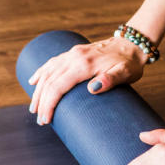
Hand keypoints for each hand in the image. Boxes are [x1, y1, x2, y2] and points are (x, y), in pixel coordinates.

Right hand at [28, 36, 146, 124]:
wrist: (131, 44)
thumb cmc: (129, 63)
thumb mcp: (125, 73)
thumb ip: (110, 80)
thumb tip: (93, 89)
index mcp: (83, 64)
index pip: (58, 86)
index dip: (49, 104)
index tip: (46, 119)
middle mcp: (74, 57)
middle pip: (49, 81)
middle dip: (41, 102)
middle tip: (40, 120)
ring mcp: (72, 54)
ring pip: (47, 72)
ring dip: (38, 91)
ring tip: (34, 108)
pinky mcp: (73, 53)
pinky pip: (51, 63)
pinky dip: (40, 73)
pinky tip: (33, 81)